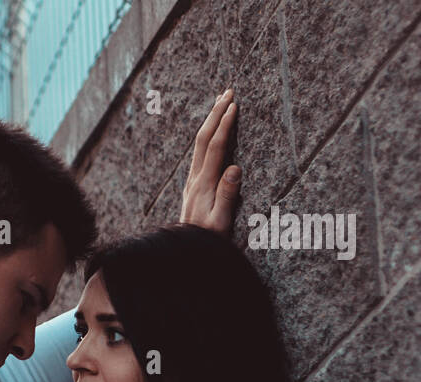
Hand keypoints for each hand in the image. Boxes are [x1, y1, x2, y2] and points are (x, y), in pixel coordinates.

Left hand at [180, 88, 240, 234]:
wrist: (186, 250)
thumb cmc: (207, 238)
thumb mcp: (221, 221)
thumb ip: (227, 195)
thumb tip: (235, 167)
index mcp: (204, 184)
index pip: (215, 147)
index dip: (224, 125)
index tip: (234, 105)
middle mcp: (195, 179)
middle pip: (204, 139)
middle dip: (215, 113)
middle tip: (228, 91)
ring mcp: (193, 181)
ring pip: (199, 144)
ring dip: (209, 121)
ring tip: (219, 103)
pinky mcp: (194, 186)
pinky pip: (200, 153)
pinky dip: (207, 135)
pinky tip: (212, 131)